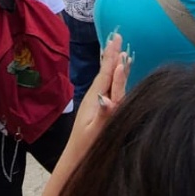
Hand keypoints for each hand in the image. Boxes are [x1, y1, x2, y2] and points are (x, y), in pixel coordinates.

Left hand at [67, 31, 131, 158]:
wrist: (76, 160)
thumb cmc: (87, 147)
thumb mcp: (96, 132)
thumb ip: (104, 115)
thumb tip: (108, 99)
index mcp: (95, 99)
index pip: (106, 73)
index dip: (112, 56)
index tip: (116, 39)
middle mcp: (96, 98)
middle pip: (106, 72)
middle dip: (112, 55)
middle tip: (116, 35)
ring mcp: (98, 104)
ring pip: (108, 79)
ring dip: (114, 64)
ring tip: (119, 51)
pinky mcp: (100, 110)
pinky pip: (108, 89)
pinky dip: (114, 79)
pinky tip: (115, 76)